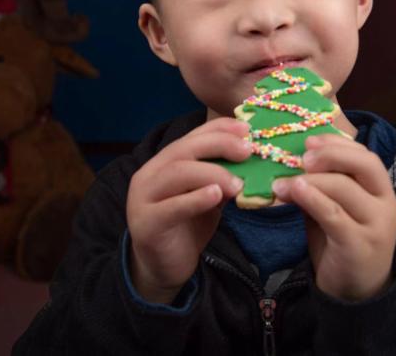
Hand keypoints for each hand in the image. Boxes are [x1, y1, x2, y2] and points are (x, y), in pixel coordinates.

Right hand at [127, 118, 249, 303]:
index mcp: (165, 162)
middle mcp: (150, 173)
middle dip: (218, 145)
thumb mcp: (209, 197)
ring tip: (237, 183)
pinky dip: (195, 199)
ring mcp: (144, 197)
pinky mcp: (146, 223)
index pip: (192, 136)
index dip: (219, 129)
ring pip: (177, 173)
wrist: (164, 267)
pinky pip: (171, 207)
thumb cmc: (188, 226)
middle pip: (184, 149)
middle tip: (247, 151)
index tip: (247, 130)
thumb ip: (221, 178)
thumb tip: (251, 160)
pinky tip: (216, 195)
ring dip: (211, 173)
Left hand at [272, 134, 395, 301]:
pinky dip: (313, 199)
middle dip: (331, 154)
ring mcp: (376, 225)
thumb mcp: (334, 209)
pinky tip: (294, 192)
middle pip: (364, 164)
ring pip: (344, 188)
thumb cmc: (342, 243)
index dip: (337, 144)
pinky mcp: (359, 245)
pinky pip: (334, 215)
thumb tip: (290, 162)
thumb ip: (320, 187)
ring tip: (281, 183)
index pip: (365, 155)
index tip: (309, 141)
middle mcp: (386, 203)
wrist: (356, 292)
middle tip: (301, 158)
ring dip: (309, 180)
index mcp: (381, 189)